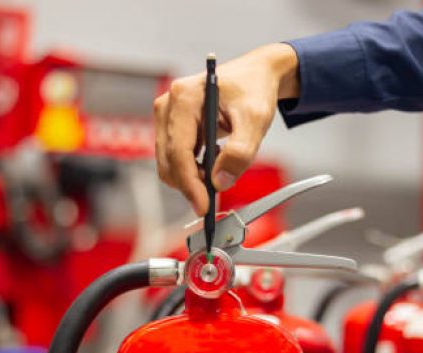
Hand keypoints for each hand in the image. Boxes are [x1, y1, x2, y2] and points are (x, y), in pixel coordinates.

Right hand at [154, 44, 299, 214]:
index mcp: (185, 97)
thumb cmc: (253, 90)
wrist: (254, 76)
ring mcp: (166, 115)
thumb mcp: (255, 120)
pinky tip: (212, 159)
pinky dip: (191, 168)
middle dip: (190, 184)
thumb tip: (220, 181)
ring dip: (191, 176)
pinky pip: (174, 158)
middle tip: (216, 194)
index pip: (179, 152)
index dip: (190, 184)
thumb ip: (240, 152)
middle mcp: (169, 104)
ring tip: (219, 168)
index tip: (203, 206)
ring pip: (168, 163)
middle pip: (169, 161)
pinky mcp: (170, 125)